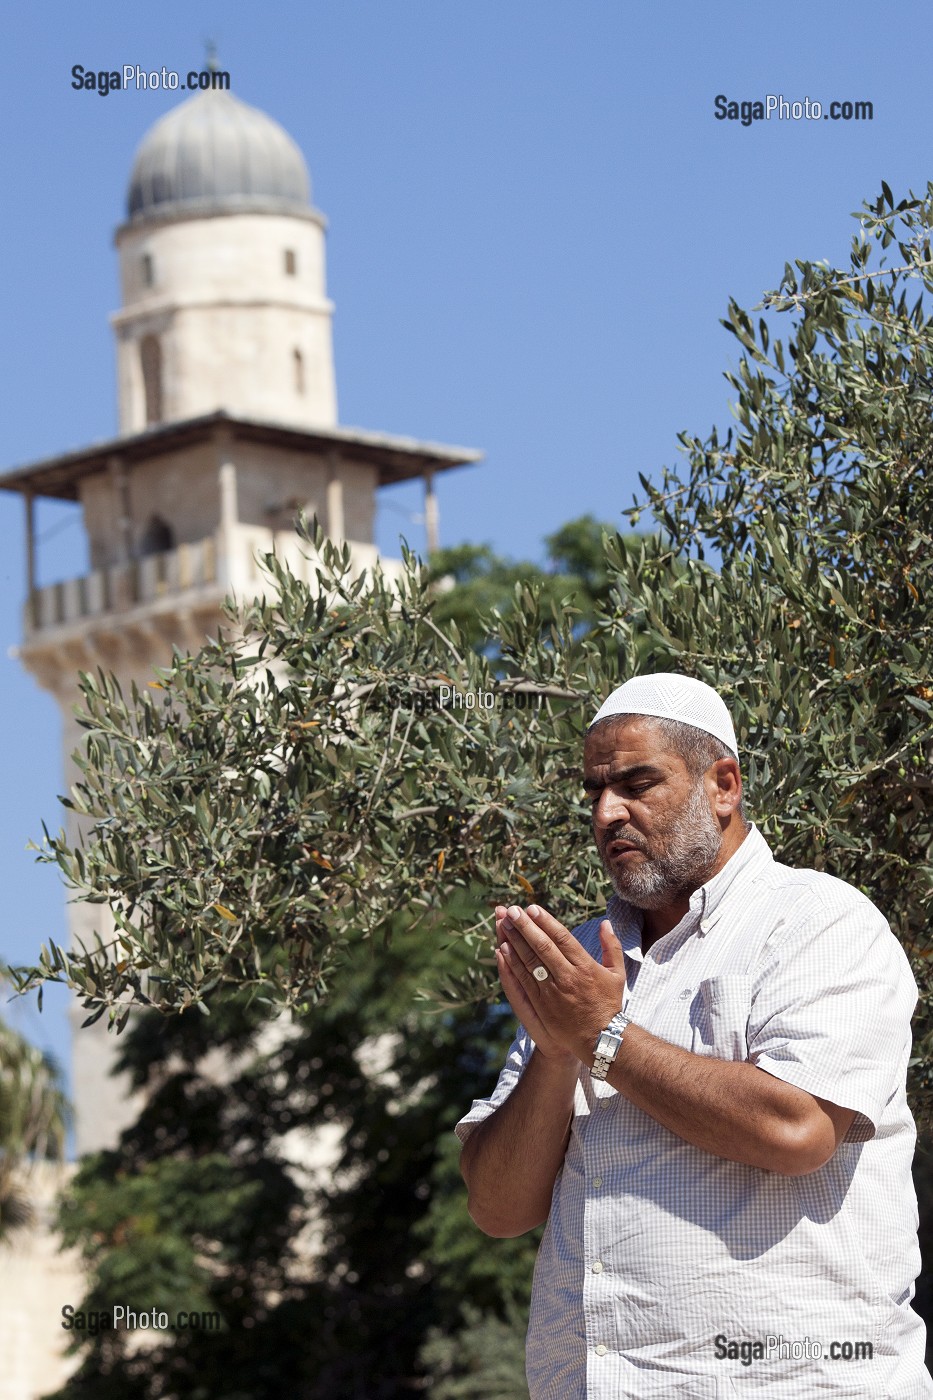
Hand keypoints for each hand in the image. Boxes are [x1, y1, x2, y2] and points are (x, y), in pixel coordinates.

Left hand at [495, 903, 626, 1063]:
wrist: (601, 1040)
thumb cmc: (609, 1004)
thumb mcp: (617, 974)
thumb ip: (612, 947)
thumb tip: (606, 923)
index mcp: (585, 967)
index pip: (562, 938)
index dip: (545, 922)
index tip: (532, 908)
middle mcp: (567, 977)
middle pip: (542, 947)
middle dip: (525, 927)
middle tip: (512, 911)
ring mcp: (552, 992)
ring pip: (529, 962)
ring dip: (514, 941)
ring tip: (503, 924)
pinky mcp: (541, 1005)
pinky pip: (523, 981)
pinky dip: (512, 965)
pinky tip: (503, 950)